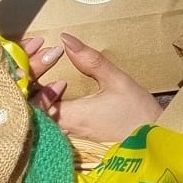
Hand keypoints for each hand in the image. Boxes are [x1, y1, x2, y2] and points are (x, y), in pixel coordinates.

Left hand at [24, 33, 160, 145]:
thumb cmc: (137, 113)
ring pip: (38, 112)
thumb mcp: (117, 81)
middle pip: (30, 105)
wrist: (151, 143)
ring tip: (42, 67)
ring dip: (37, 90)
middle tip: (40, 56)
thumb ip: (90, 60)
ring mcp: (66, 135)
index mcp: (69, 115)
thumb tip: (66, 38)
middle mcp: (61, 129)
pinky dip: (46, 100)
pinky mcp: (72, 136)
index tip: (45, 57)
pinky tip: (54, 87)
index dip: (31, 76)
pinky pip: (49, 118)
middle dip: (30, 79)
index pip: (32, 99)